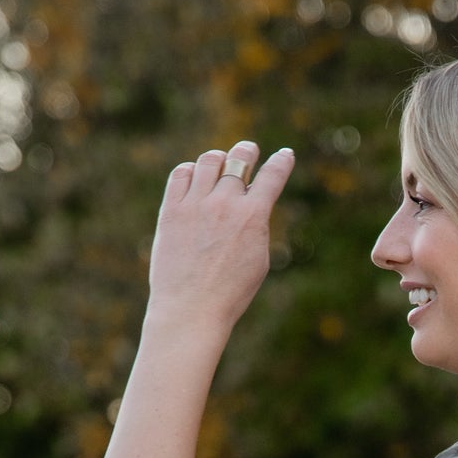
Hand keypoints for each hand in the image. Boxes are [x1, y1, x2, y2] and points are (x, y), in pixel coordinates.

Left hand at [147, 141, 294, 334]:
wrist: (191, 308)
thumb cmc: (230, 292)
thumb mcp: (258, 260)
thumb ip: (256, 226)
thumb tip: (250, 202)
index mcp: (253, 217)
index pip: (272, 177)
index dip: (281, 162)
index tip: (286, 154)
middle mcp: (225, 204)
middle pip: (238, 160)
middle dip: (246, 151)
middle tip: (248, 149)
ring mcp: (196, 204)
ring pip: (208, 161)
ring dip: (218, 157)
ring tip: (219, 160)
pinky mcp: (171, 210)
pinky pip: (181, 174)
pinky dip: (190, 170)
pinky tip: (194, 176)